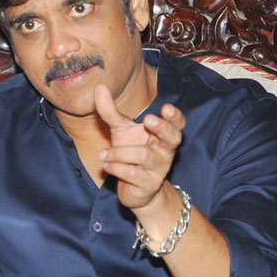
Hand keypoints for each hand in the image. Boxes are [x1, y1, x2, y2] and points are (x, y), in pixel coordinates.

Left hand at [94, 83, 184, 211]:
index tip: (166, 108)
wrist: (134, 189)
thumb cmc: (130, 153)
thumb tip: (99, 87)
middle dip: (161, 127)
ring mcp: (160, 168)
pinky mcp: (149, 184)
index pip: (177, 124)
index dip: (175, 116)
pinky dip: (116, 167)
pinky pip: (133, 173)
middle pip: (173, 137)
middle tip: (147, 120)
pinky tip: (106, 165)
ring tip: (104, 154)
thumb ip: (110, 111)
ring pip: (144, 155)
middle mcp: (165, 150)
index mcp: (163, 134)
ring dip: (119, 152)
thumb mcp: (120, 131)